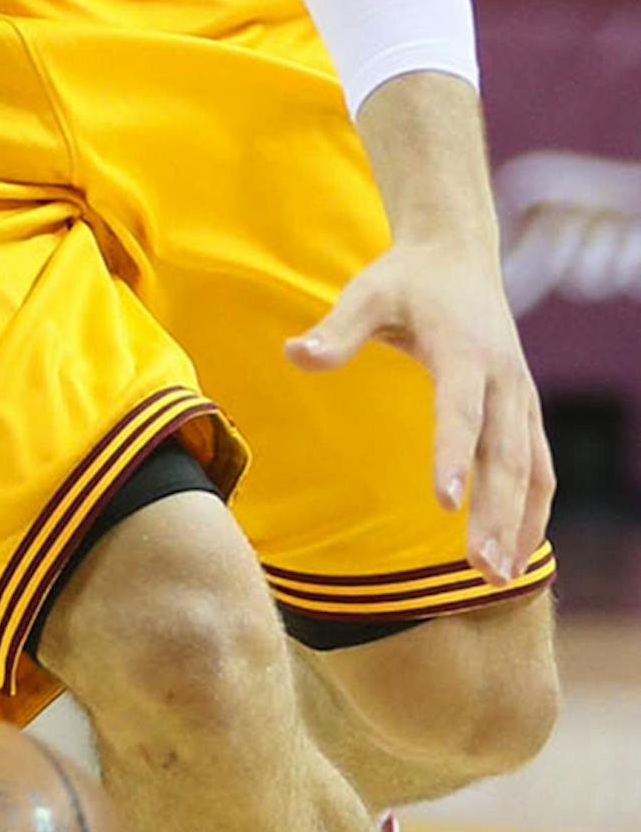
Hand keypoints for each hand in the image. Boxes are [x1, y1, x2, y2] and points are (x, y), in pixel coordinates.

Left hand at [286, 240, 553, 584]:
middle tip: (480, 568)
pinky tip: (514, 553)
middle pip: (506, 454)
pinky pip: (539, 468)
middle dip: (496, 513)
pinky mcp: (524, 410)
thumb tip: (293, 354)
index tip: (444, 504)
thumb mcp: (367, 293)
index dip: (454, 455)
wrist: (458, 254)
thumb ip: (335, 329)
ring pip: (531, 469)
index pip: (462, 410)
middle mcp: (504, 378)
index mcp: (466, 351)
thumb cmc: (405, 279)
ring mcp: (520, 396)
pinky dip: (533, 511)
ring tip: (497, 577)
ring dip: (519, 524)